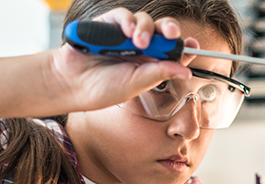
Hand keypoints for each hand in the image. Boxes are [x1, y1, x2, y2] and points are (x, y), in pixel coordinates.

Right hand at [46, 7, 198, 111]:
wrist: (71, 84)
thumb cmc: (101, 89)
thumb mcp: (136, 84)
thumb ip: (159, 74)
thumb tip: (185, 70)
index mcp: (149, 63)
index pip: (172, 51)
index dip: (183, 46)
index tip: (193, 45)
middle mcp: (139, 47)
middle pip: (162, 31)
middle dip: (170, 30)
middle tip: (172, 35)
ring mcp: (123, 35)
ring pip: (145, 21)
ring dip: (146, 29)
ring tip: (139, 42)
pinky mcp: (107, 25)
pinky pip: (123, 15)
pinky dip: (128, 21)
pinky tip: (127, 31)